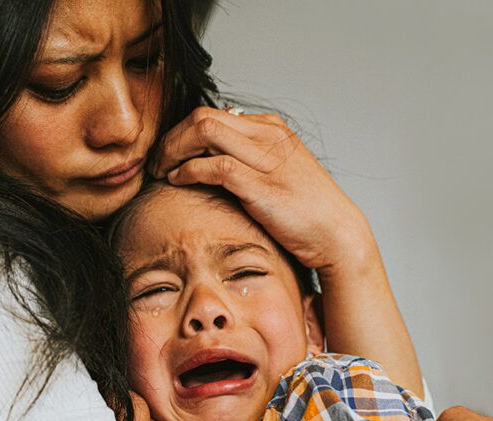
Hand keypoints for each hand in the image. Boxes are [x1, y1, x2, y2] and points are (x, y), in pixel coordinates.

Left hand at [152, 106, 374, 273]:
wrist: (336, 234)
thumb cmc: (303, 210)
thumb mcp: (273, 173)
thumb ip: (245, 160)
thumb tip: (206, 159)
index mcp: (270, 128)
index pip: (211, 115)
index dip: (179, 133)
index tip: (165, 154)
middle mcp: (267, 135)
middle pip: (201, 117)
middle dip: (170, 139)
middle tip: (156, 162)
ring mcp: (265, 157)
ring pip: (203, 132)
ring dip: (173, 151)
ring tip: (161, 172)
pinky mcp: (260, 183)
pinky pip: (212, 165)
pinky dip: (187, 170)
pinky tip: (177, 181)